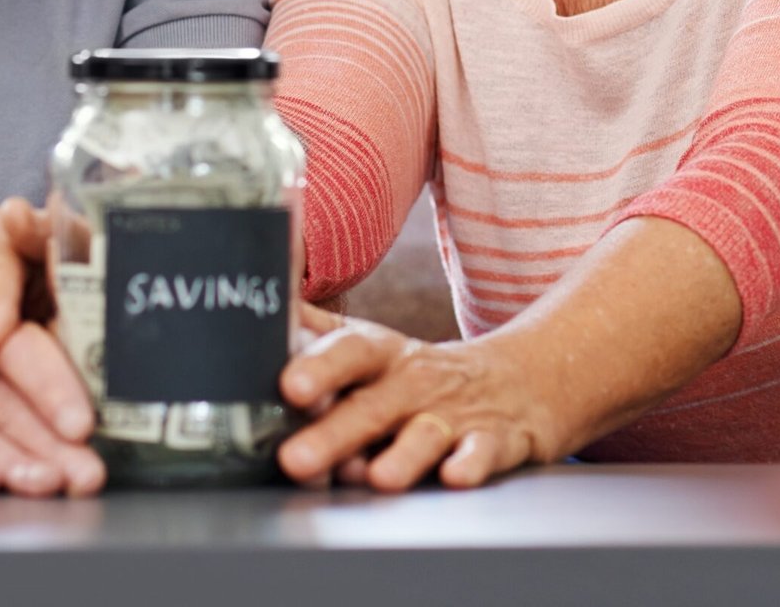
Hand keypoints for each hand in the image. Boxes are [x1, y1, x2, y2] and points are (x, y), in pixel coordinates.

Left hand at [276, 318, 564, 490]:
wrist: (519, 381)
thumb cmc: (423, 371)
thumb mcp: (373, 345)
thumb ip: (316, 332)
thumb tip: (260, 302)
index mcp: (381, 356)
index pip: (347, 352)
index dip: (319, 367)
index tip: (289, 386)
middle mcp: (413, 383)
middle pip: (371, 406)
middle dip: (333, 433)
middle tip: (296, 459)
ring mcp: (454, 414)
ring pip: (425, 434)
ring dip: (402, 455)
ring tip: (377, 478)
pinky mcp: (493, 441)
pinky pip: (483, 453)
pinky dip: (470, 464)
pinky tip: (455, 476)